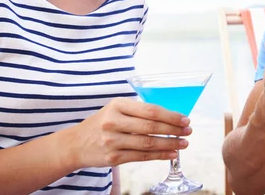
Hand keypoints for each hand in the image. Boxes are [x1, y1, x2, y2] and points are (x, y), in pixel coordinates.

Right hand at [67, 97, 191, 167]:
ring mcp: (112, 141)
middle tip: (188, 131)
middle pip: (151, 126)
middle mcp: (113, 122)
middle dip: (173, 129)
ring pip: (148, 143)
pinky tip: (171, 153)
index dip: (170, 115)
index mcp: (117, 105)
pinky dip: (159, 155)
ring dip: (169, 144)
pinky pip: (141, 157)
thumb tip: (169, 116)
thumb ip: (138, 111)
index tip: (184, 119)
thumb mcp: (115, 109)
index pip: (149, 110)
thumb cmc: (102, 123)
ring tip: (183, 143)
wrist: (76, 143)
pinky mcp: (113, 158)